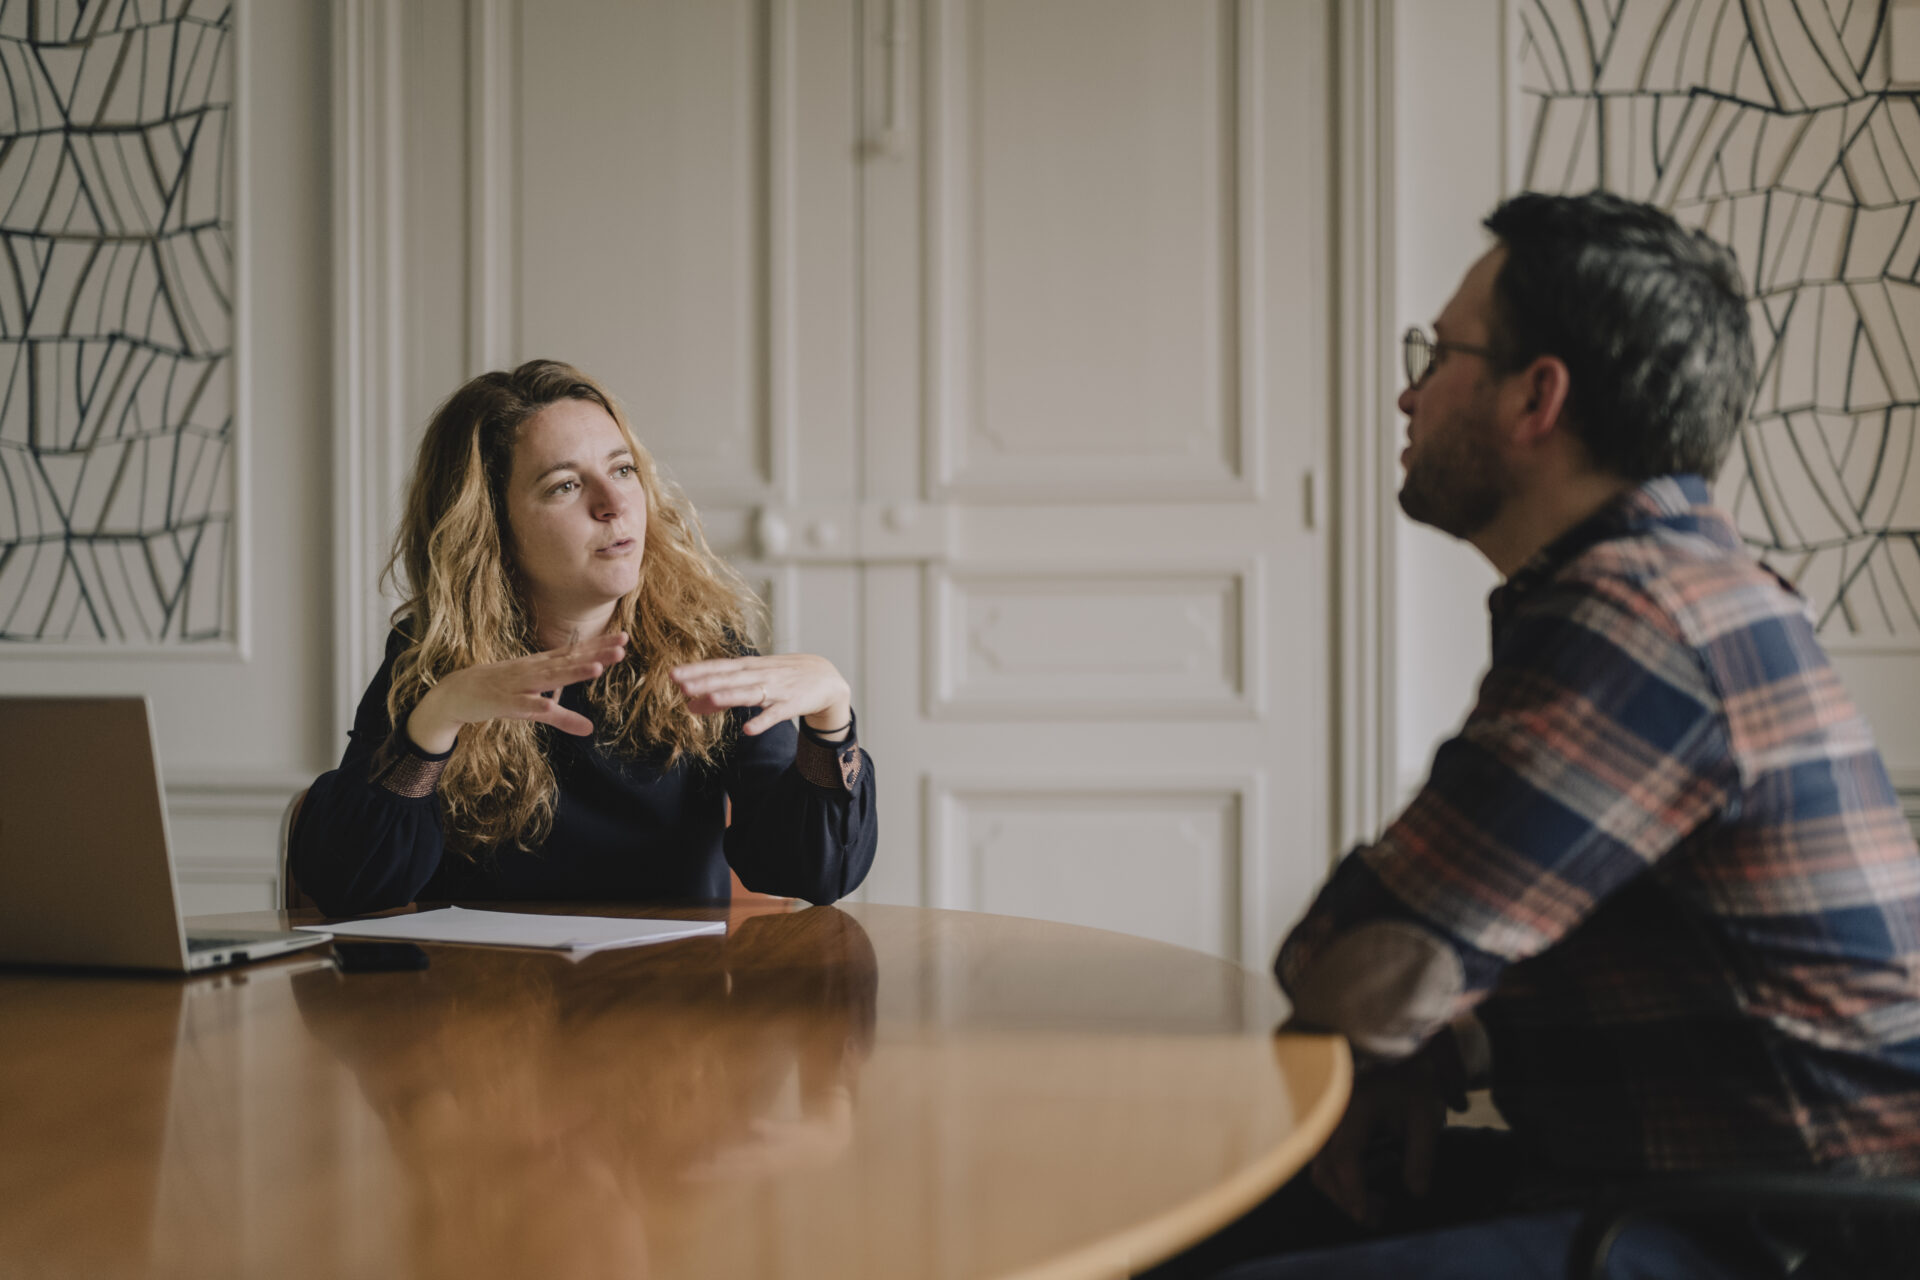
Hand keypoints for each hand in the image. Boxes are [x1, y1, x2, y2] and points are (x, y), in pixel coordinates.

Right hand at [404, 632, 628, 753]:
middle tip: (622, 647)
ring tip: (598, 668)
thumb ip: (562, 715)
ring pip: (549, 678)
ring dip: (573, 673)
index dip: (598, 646)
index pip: (574, 654)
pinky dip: (536, 704)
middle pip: (568, 661)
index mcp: (540, 666)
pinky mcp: (503, 703)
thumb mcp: (533, 705)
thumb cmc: (499, 693)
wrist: (455, 693)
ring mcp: (518, 685)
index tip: (624, 638)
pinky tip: (550, 705)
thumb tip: (591, 729)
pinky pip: (522, 705)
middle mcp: (532, 670)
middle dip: (595, 655)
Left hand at [670, 653, 852, 738]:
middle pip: (730, 678)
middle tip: (681, 684)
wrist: (827, 679)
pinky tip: (748, 730)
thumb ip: (722, 694)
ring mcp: (777, 689)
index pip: (719, 667)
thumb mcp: (753, 681)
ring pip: (750, 692)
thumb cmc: (784, 678)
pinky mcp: (793, 704)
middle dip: (706, 680)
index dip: (697, 670)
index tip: (673, 674)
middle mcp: (761, 675)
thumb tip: (689, 704)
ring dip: (731, 695)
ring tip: (711, 698)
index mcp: (749, 667)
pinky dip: (763, 721)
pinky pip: (776, 714)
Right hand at [1309, 1046, 1452, 1228]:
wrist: (1401, 1057)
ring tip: (1378, 1202)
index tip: (1369, 1215)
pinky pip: (1326, 1158)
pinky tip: (1371, 1179)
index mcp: (1357, 1107)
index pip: (1346, 1157)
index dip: (1354, 1191)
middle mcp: (1334, 1113)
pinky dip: (1343, 1177)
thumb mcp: (1426, 1117)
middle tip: (1380, 1216)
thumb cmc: (1414, 1085)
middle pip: (1324, 1168)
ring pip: (1320, 1166)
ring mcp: (1329, 1119)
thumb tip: (1416, 1193)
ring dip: (1344, 1191)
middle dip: (1348, 1199)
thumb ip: (1422, 1156)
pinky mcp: (1330, 1125)